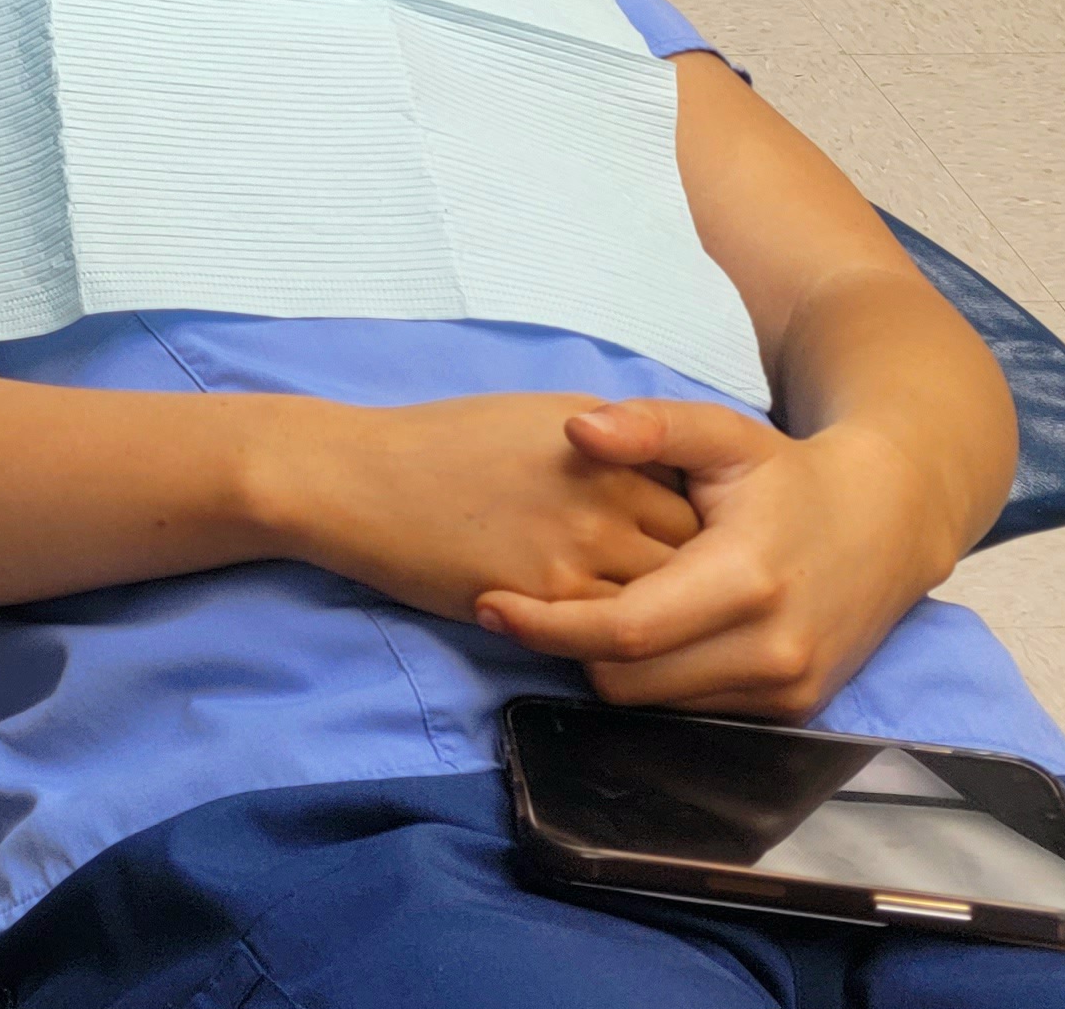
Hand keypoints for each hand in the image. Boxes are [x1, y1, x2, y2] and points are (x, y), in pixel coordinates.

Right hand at [255, 393, 702, 623]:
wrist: (360, 478)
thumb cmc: (440, 443)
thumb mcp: (540, 416)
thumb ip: (611, 446)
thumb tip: (666, 480)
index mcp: (607, 443)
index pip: (698, 499)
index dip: (704, 535)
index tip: (696, 555)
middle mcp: (606, 491)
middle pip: (697, 555)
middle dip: (701, 584)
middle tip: (694, 607)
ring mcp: (580, 548)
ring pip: (667, 605)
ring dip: (669, 625)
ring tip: (664, 639)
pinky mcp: (547, 599)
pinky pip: (616, 638)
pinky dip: (624, 648)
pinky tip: (613, 649)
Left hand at [474, 401, 961, 720]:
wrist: (887, 523)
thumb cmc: (787, 474)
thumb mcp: (721, 433)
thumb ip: (648, 426)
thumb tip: (575, 428)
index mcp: (745, 580)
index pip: (623, 632)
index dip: (547, 626)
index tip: (490, 606)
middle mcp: (772, 649)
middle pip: (629, 682)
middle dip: (569, 646)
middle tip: (528, 603)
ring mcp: (788, 690)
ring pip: (656, 705)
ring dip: (611, 666)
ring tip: (583, 610)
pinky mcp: (794, 710)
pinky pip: (694, 711)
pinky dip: (657, 679)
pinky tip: (640, 631)